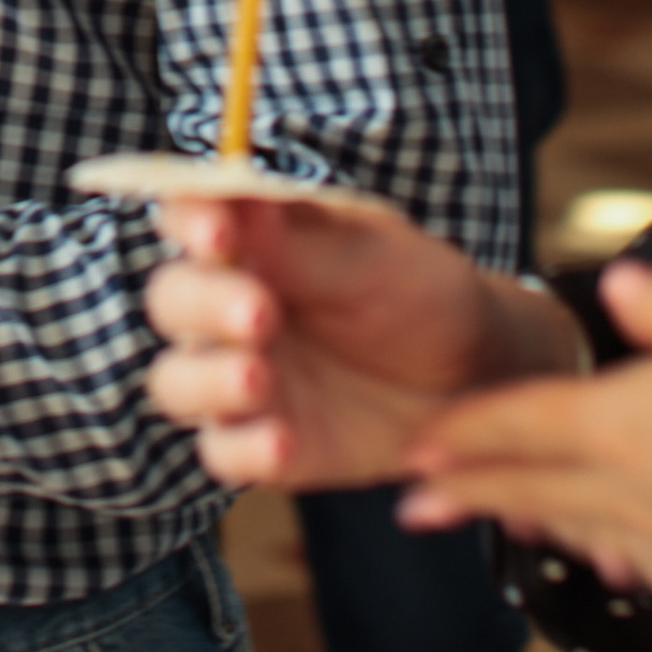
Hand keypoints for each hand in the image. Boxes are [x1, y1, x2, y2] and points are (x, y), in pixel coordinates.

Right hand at [143, 190, 571, 489]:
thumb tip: (235, 198)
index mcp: (251, 243)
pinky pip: (227, 453)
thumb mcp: (375, 258)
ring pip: (178, 382)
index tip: (216, 232)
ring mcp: (242, 380)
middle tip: (258, 312)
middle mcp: (229, 308)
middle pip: (173, 300)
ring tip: (258, 378)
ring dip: (209, 379)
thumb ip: (300, 243)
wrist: (479, 377)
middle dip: (205, 303)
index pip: (189, 218)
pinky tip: (282, 442)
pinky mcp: (265, 445)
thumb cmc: (422, 295)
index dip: (188, 221)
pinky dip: (246, 448)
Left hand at [397, 259, 651, 651]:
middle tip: (413, 508)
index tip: (413, 451)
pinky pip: (640, 567)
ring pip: (582, 530)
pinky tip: (612, 557)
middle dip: (467, 494)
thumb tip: (620, 286)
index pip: (520, 423)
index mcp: (622, 424)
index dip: (463, 433)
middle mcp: (631, 492)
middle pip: (531, 488)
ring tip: (502, 524)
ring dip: (531, 523)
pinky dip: (609, 556)